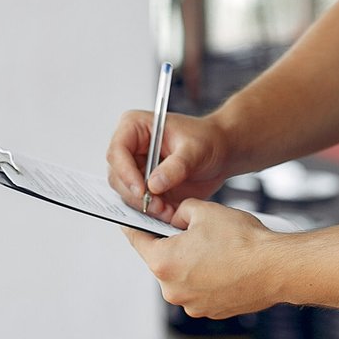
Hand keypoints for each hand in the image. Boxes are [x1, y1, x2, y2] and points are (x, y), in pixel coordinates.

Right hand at [106, 110, 230, 222]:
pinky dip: (152, 212)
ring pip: (126, 193)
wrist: (220, 152)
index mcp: (136, 127)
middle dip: (136, 195)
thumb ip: (176, 166)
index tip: (142, 190)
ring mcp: (135, 168)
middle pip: (117, 176)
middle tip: (158, 206)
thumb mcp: (196, 150)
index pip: (117, 151)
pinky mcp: (144, 186)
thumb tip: (154, 185)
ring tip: (167, 210)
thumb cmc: (208, 140)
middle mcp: (130, 148)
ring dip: (144, 206)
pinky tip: (169, 212)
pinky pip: (139, 204)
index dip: (125, 172)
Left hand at [123, 201, 280, 318]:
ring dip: (191, 263)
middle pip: (161, 261)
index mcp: (163, 262)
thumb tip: (177, 216)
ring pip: (182, 276)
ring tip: (216, 248)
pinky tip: (226, 265)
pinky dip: (206, 278)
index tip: (130, 221)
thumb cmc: (241, 240)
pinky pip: (199, 290)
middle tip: (193, 230)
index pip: (137, 240)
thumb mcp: (204, 211)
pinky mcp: (209, 311)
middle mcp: (172, 290)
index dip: (134, 226)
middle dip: (172, 245)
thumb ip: (182, 211)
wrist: (275, 268)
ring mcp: (190, 304)